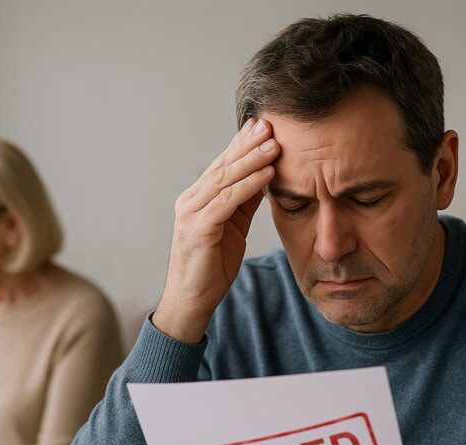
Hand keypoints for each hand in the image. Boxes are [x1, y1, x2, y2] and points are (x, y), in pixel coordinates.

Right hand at [153, 117, 280, 342]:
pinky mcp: (199, 229)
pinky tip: (267, 175)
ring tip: (274, 144)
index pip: (223, 164)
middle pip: (223, 165)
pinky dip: (248, 185)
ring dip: (252, 160)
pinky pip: (227, 201)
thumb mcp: (234, 228)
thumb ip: (245, 202)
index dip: (242, 143)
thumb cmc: (212, 267)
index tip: (263, 125)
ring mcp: (192, 213)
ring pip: (225, 179)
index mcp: (198, 198)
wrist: (192, 301)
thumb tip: (265, 176)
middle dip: (247, 143)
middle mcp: (191, 200)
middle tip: (270, 124)